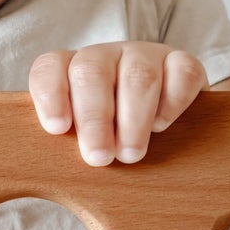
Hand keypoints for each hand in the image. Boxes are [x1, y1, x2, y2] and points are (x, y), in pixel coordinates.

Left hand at [29, 42, 207, 165]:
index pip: (49, 69)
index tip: (57, 129)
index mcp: (70, 71)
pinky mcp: (181, 62)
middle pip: (91, 72)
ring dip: (133, 119)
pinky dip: (171, 102)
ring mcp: (144, 55)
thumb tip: (47, 173)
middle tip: (98, 158)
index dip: (50, 95)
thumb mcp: (81, 141)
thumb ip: (65, 146)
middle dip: (94, 118)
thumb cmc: (109, 138)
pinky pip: (181, 72)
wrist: (163, 125)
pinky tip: (161, 126)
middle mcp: (105, 57)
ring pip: (137, 76)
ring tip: (130, 154)